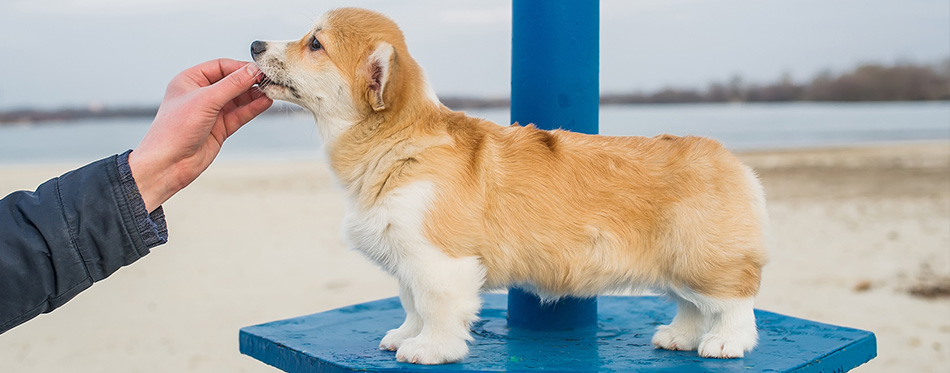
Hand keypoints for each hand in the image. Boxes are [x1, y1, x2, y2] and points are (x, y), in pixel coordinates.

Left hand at [129, 59, 271, 211]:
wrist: (168, 164)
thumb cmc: (175, 129)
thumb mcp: (205, 100)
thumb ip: (232, 85)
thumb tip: (253, 71)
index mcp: (190, 80)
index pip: (221, 66)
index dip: (240, 68)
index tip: (259, 70)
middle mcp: (201, 94)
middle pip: (232, 82)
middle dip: (250, 81)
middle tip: (269, 80)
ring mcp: (211, 112)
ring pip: (238, 99)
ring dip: (254, 95)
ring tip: (272, 91)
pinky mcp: (220, 127)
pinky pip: (240, 114)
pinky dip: (253, 108)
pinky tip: (265, 103)